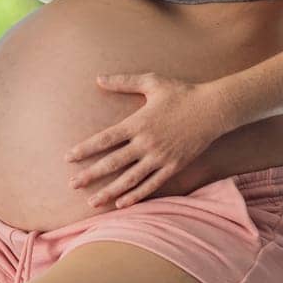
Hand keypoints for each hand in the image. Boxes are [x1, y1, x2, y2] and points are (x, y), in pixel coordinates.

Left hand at [65, 73, 224, 209]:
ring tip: (93, 202)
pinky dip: (136, 195)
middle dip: (90, 174)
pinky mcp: (173, 167)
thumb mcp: (151, 82)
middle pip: (113, 163)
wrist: (213, 109)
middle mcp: (146, 143)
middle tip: (72, 185)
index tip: (68, 157)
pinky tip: (122, 203)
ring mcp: (160, 157)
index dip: (85, 149)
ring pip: (130, 179)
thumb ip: (123, 82)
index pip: (105, 139)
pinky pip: (151, 185)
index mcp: (137, 123)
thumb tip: (98, 79)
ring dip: (110, 191)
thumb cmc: (181, 93)